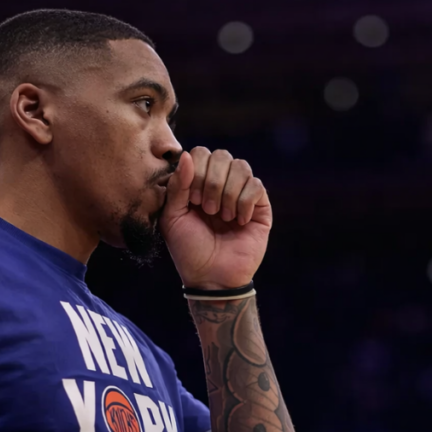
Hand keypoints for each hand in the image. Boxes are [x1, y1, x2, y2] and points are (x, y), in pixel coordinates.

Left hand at [159, 147, 271, 289]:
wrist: (211, 277)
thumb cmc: (188, 249)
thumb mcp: (172, 216)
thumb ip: (177, 185)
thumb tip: (186, 155)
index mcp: (197, 183)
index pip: (201, 153)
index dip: (197, 172)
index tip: (192, 201)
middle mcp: (221, 184)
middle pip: (222, 155)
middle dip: (212, 182)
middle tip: (207, 209)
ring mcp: (242, 194)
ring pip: (241, 167)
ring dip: (228, 192)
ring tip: (223, 216)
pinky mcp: (260, 207)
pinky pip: (256, 186)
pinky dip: (245, 202)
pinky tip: (238, 221)